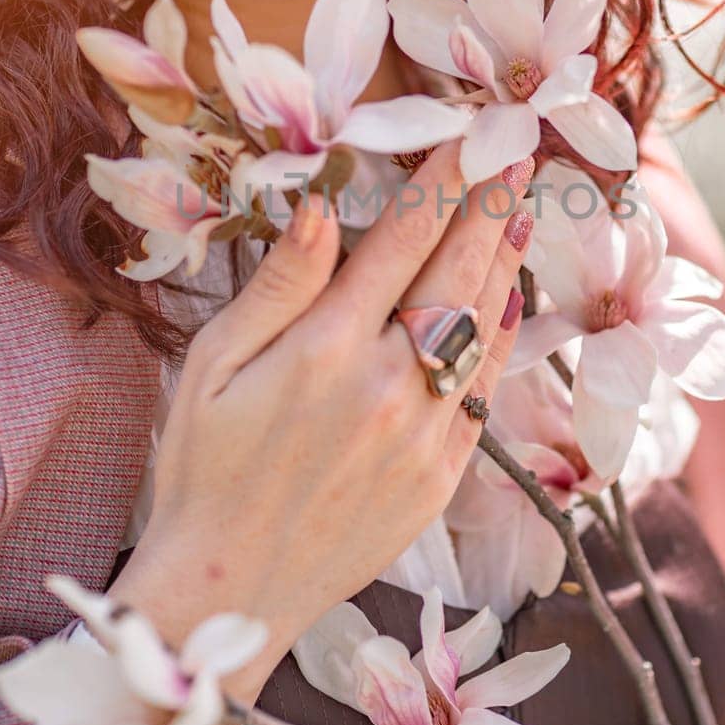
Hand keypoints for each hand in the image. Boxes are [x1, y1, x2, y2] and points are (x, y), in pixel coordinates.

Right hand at [108, 137, 530, 712]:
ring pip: (482, 325)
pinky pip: (487, 391)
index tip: (466, 137)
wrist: (231, 588)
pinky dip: (504, 337)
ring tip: (521, 211)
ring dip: (505, 261)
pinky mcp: (442, 476)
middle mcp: (388, 384)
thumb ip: (276, 287)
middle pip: (455, 271)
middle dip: (488, 205)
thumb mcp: (213, 368)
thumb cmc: (203, 470)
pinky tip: (510, 299)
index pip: (400, 238)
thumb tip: (319, 206)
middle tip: (514, 154)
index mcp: (326, 347)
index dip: (439, 180)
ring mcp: (424, 433)